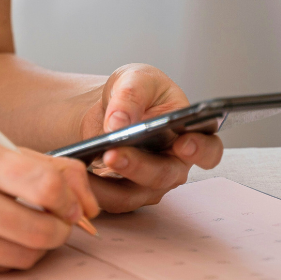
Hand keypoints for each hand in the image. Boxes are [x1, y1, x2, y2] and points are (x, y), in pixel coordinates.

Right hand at [0, 134, 98, 277]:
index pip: (45, 185)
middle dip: (61, 228)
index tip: (71, 202)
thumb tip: (89, 203)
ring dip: (37, 245)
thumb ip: (46, 166)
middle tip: (57, 220)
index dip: (70, 199)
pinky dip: (8, 256)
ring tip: (26, 226)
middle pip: (41, 230)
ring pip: (24, 256)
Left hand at [77, 64, 223, 212]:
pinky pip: (109, 200)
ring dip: (107, 185)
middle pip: (164, 176)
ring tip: (81, 168)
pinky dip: (90, 189)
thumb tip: (120, 123)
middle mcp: (174, 164)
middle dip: (138, 166)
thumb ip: (131, 95)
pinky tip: (72, 175)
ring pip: (133, 195)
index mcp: (190, 134)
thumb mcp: (134, 78)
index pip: (208, 149)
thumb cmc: (136, 92)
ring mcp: (149, 184)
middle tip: (112, 153)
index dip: (200, 151)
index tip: (183, 145)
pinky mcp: (124, 195)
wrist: (109, 108)